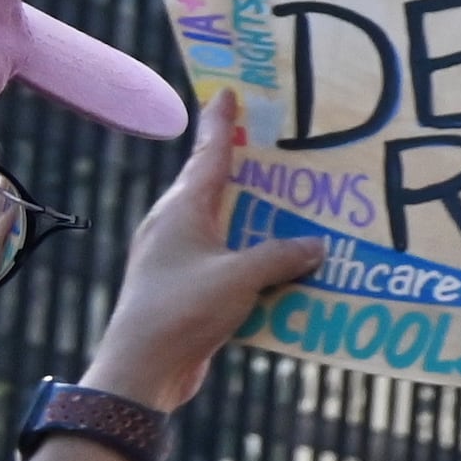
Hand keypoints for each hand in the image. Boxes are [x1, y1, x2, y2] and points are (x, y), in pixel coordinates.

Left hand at [80, 93, 329, 412]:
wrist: (143, 368)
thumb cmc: (182, 310)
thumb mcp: (241, 277)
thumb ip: (282, 255)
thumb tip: (318, 244)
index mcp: (181, 211)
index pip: (206, 155)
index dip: (220, 123)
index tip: (227, 92)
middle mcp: (176, 227)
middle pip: (216, 186)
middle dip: (248, 168)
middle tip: (281, 147)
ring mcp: (179, 258)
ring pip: (226, 225)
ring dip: (258, 217)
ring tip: (296, 205)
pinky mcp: (187, 287)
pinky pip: (230, 259)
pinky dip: (256, 255)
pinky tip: (286, 264)